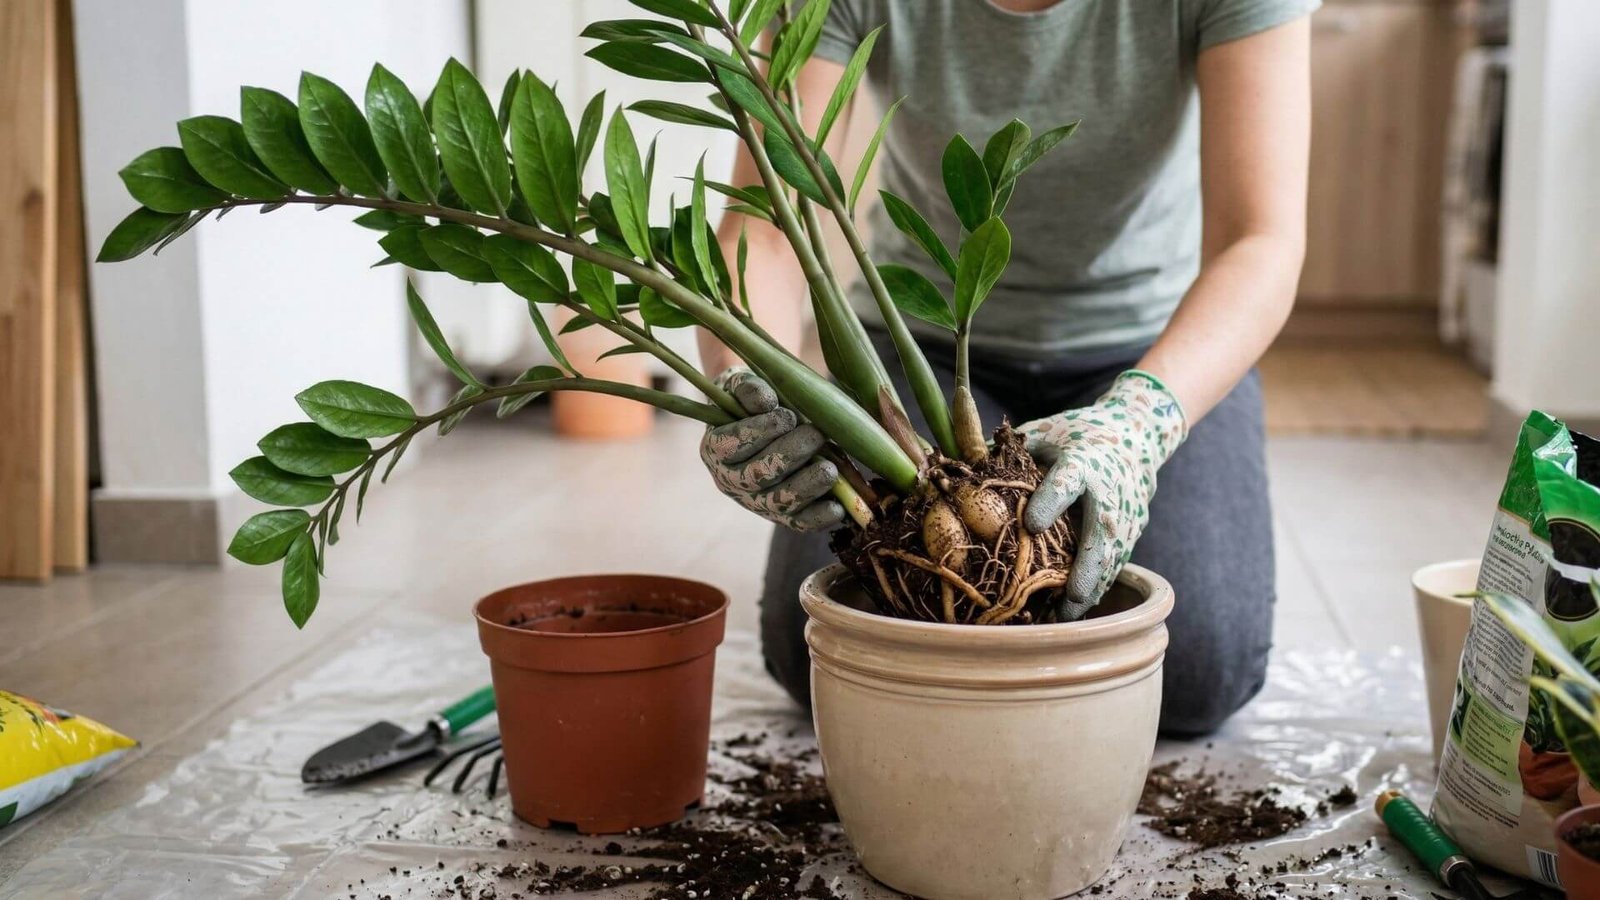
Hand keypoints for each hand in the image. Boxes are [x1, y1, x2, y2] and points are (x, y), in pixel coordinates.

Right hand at [699, 368, 844, 530]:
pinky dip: (819, 517)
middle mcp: (731, 481)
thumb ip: (748, 389)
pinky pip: (799, 523)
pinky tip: (838, 507)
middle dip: (790, 455)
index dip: (759, 432)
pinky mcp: (782, 515)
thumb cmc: (752, 402)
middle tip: (815, 435)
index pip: (732, 445)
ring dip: (807, 486)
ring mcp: (756, 502)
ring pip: (780, 502)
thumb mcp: (742, 387)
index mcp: (715, 449)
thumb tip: (765, 401)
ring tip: (830, 470)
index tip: (786, 417)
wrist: (765, 422)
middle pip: (759, 475)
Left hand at [1019, 370, 1187, 616]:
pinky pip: (1116, 566)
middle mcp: (1108, 492)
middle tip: (1066, 598)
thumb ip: (1009, 453)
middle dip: (1085, 568)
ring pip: (1112, 559)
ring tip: (1065, 620)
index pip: (1067, 483)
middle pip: (1101, 533)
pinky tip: (1076, 613)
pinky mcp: (1134, 533)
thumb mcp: (1045, 432)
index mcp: (1082, 462)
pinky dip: (1098, 590)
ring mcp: (1126, 516)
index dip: (1050, 502)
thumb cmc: (1077, 434)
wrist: (1136, 434)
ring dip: (1092, 590)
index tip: (1032, 525)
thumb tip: (960, 470)